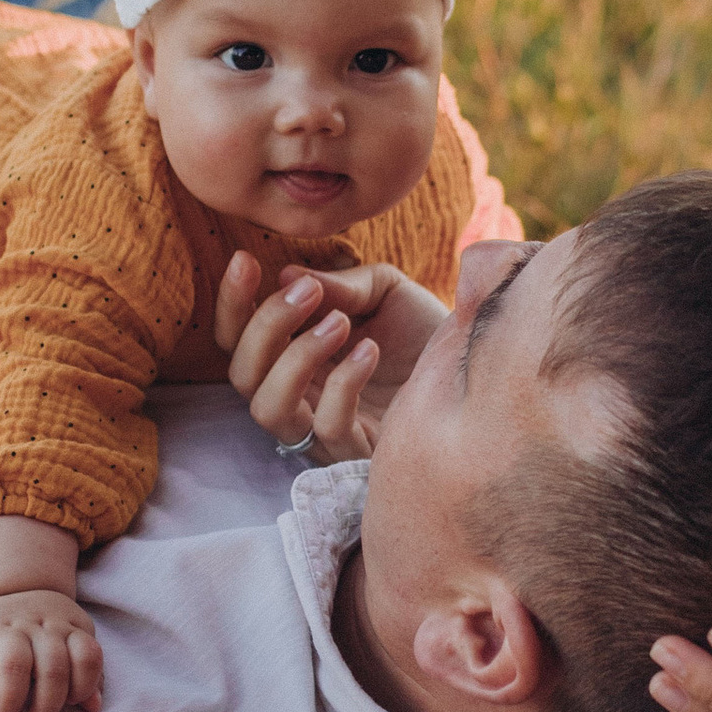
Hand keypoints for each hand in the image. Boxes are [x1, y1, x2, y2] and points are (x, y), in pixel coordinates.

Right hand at [0, 588, 102, 711]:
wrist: (3, 591)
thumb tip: (93, 707)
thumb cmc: (42, 630)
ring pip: (15, 663)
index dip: (84, 685)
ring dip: (12, 698)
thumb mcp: (70, 641)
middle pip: (52, 666)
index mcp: (67, 625)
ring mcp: (4, 626)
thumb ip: (84, 673)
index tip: (72, 701)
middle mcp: (37, 623)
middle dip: (48, 702)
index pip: (87, 655)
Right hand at [214, 255, 446, 464]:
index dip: (231, 302)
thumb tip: (289, 276)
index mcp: (293, 357)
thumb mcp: (385, 292)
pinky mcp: (357, 452)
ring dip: (295, 358)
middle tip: (309, 292)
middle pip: (241, 375)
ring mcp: (323, 430)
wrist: (480, 366)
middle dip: (266, 326)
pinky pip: (328, 426)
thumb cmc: (423, 334)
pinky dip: (343, 383)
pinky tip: (372, 351)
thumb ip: (341, 286)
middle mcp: (300, 397)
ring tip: (341, 324)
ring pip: (269, 409)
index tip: (246, 259)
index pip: (237, 340)